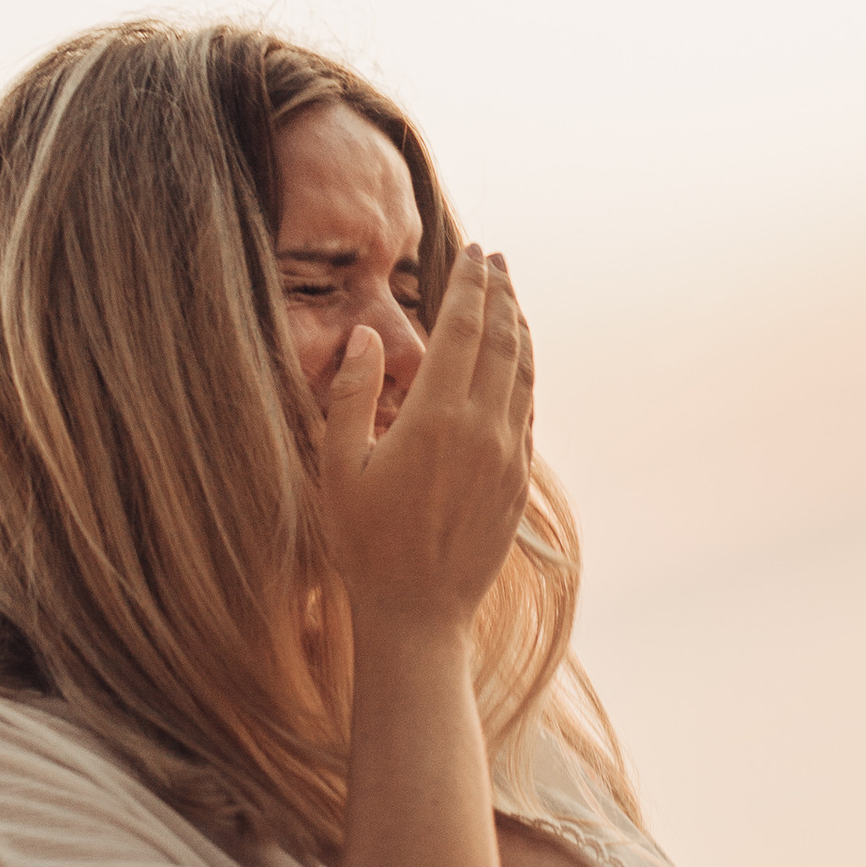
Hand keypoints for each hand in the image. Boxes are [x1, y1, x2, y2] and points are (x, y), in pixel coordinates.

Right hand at [318, 245, 532, 631]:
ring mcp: (508, 454)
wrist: (418, 612)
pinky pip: (528, 409)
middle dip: (501, 293)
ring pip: (524, 371)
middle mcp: (483, 428)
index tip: (475, 253)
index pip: (464, 328)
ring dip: (520, 327)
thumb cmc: (365, 542)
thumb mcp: (337, 467)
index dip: (472, 285)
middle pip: (503, 340)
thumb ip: (351, 394)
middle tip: (496, 259)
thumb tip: (366, 335)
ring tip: (511, 297)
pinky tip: (517, 362)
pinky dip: (525, 372)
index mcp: (436, 416)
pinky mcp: (519, 480)